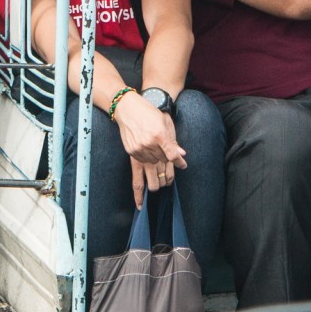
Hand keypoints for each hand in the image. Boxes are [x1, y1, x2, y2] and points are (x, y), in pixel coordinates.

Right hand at [114, 92, 186, 207]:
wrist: (127, 107)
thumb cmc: (149, 112)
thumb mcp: (165, 123)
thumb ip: (172, 142)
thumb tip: (181, 157)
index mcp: (159, 136)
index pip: (173, 157)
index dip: (179, 163)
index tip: (182, 165)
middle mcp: (149, 146)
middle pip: (163, 170)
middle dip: (168, 177)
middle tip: (169, 178)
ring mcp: (139, 152)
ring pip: (151, 177)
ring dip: (157, 184)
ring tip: (160, 185)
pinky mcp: (131, 155)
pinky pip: (137, 176)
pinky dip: (140, 190)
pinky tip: (140, 204)